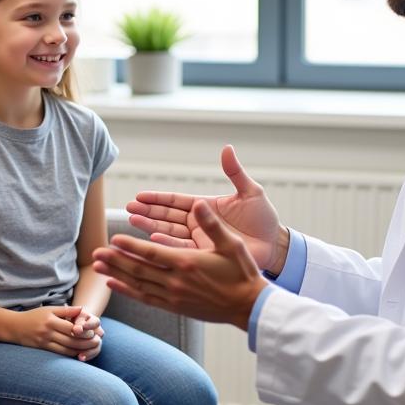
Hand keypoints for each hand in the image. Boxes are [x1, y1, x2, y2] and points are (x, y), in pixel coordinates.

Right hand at [15, 306, 103, 359]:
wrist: (14, 327)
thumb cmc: (34, 316)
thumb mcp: (49, 309)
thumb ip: (66, 311)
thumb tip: (82, 309)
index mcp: (51, 320)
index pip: (72, 328)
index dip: (84, 331)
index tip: (94, 332)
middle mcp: (48, 332)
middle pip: (71, 340)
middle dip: (86, 342)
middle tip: (97, 342)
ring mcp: (44, 342)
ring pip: (66, 349)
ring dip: (80, 350)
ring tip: (91, 349)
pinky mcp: (42, 349)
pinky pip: (59, 354)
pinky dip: (70, 354)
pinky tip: (78, 353)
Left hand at [93, 200, 265, 329]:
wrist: (248, 306)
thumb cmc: (242, 273)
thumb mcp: (231, 244)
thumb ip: (211, 224)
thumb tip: (198, 203)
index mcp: (187, 262)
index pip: (151, 253)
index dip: (130, 246)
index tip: (113, 239)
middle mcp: (176, 281)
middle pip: (138, 269)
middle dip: (115, 260)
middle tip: (95, 253)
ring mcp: (174, 296)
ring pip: (138, 284)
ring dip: (116, 275)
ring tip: (98, 267)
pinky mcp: (175, 307)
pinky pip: (146, 299)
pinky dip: (128, 291)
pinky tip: (114, 285)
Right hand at [126, 144, 288, 274]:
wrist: (275, 245)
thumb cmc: (264, 219)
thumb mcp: (250, 192)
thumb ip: (235, 173)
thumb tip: (227, 149)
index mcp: (204, 207)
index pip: (175, 201)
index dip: (157, 199)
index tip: (139, 196)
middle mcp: (198, 223)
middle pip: (167, 216)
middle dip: (147, 212)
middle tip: (129, 208)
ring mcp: (199, 240)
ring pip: (169, 232)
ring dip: (151, 227)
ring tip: (133, 221)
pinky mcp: (204, 256)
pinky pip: (182, 250)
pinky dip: (168, 245)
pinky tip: (154, 239)